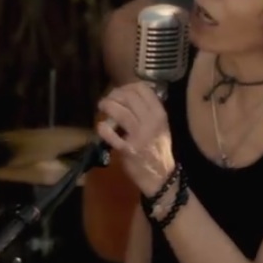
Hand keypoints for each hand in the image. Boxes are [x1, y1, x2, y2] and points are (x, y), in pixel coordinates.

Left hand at [96, 82, 176, 197]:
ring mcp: (140, 135)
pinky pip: (110, 134)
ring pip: (120, 111)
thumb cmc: (157, 149)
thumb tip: (127, 94)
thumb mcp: (159, 126)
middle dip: (113, 95)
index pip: (143, 89)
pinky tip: (101, 127)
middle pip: (128, 97)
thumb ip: (147, 110)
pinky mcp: (128, 149)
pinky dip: (102, 128)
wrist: (161, 176)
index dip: (126, 87)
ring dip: (107, 106)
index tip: (118, 92)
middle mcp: (151, 122)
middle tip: (107, 101)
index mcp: (160, 114)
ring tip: (102, 108)